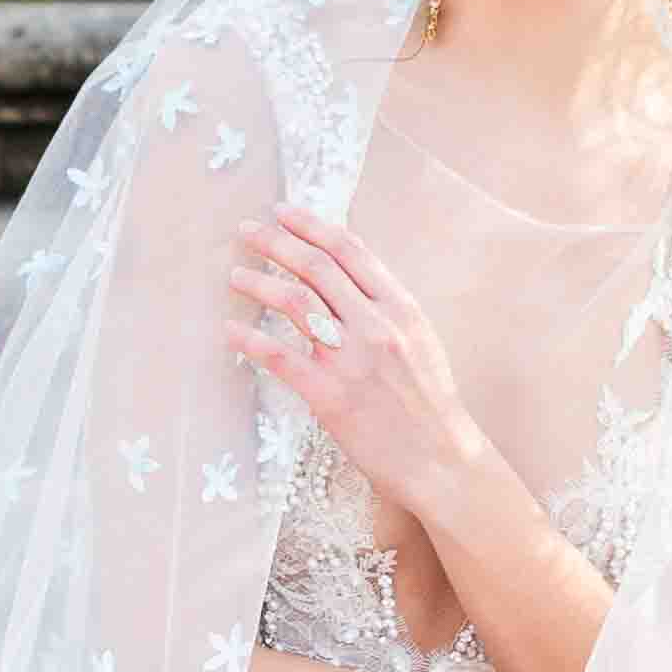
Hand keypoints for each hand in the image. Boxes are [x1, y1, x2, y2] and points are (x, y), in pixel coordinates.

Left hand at [225, 204, 495, 530]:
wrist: (440, 459)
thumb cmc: (429, 403)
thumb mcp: (418, 341)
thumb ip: (384, 309)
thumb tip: (343, 280)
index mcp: (400, 307)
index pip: (349, 250)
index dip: (311, 225)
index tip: (283, 212)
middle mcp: (376, 325)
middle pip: (316, 267)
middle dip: (276, 242)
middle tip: (246, 232)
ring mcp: (352, 359)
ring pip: (295, 303)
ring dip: (259, 283)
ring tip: (236, 275)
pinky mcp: (329, 395)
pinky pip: (280, 357)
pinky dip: (250, 341)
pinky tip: (230, 333)